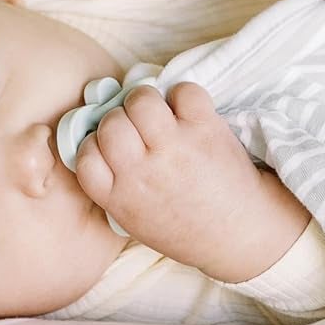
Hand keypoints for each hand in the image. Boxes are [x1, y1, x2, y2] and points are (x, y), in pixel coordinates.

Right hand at [74, 83, 307, 284]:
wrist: (239, 233)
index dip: (95, 143)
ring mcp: (175, 147)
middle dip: (120, 119)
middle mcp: (143, 172)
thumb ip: (115, 186)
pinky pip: (183, 91)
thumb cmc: (185, 227)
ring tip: (158, 114)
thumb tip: (100, 139)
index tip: (109, 146)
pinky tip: (186, 112)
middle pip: (111, 123)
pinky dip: (183, 95)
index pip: (85, 156)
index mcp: (121, 198)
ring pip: (141, 100)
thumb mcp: (136, 220)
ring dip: (146, 100)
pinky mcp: (205, 129)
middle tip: (136, 127)